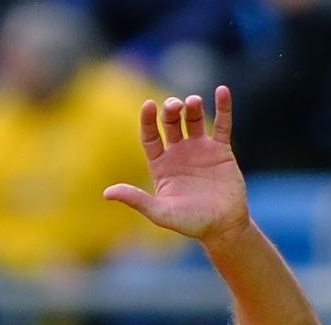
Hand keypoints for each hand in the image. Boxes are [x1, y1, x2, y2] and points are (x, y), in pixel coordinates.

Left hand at [104, 86, 246, 242]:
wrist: (223, 228)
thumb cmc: (190, 223)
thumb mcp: (160, 213)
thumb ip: (136, 200)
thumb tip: (107, 193)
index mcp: (161, 164)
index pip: (150, 135)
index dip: (148, 119)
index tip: (148, 105)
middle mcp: (178, 153)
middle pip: (170, 122)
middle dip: (171, 110)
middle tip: (174, 106)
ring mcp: (200, 150)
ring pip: (193, 119)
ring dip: (192, 107)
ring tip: (192, 102)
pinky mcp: (222, 150)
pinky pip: (222, 124)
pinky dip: (223, 107)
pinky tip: (222, 90)